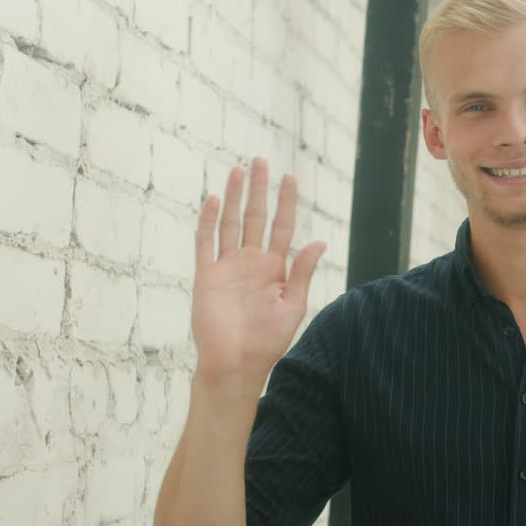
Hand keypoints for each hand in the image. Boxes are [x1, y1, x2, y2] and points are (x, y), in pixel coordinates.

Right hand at [191, 157, 326, 388]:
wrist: (236, 363)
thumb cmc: (267, 340)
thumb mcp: (292, 305)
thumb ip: (302, 272)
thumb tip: (319, 241)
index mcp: (274, 269)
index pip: (281, 226)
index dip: (285, 202)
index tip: (288, 177)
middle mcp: (251, 263)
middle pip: (255, 217)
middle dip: (258, 190)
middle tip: (260, 161)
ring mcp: (228, 267)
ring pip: (231, 224)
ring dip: (234, 198)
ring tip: (237, 171)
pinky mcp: (207, 276)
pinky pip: (206, 243)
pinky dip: (209, 222)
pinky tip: (214, 200)